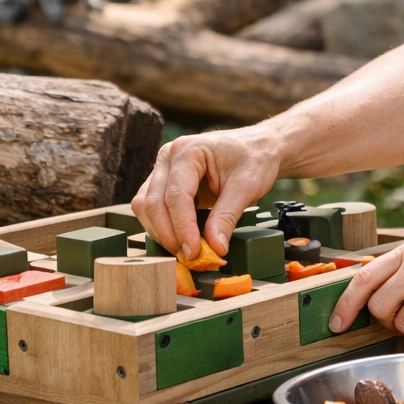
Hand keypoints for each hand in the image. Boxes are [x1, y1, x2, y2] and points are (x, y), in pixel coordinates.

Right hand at [131, 127, 280, 258]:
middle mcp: (169, 157)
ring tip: (185, 250)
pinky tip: (181, 238)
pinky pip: (151, 207)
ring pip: (145, 206)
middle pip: (153, 202)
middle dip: (168, 234)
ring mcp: (163, 168)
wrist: (258, 147)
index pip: (176, 195)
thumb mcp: (247, 186)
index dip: (182, 227)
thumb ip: (227, 217)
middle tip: (190, 256)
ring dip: (160, 232)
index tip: (193, 252)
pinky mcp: (164, 182)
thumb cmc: (254, 159)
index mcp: (189, 150)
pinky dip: (162, 226)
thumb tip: (215, 248)